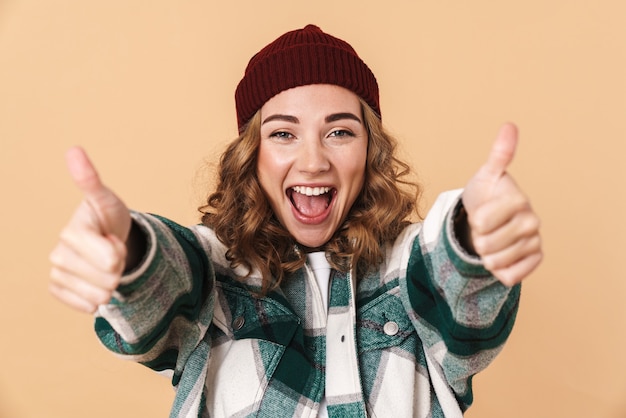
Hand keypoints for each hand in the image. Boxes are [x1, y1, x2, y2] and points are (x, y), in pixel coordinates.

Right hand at [49, 147, 130, 312]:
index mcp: (73, 231)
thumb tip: (73, 150)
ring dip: (111, 284)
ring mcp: (58, 272)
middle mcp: (59, 252)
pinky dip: (97, 299)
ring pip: (99, 295)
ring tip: (105, 265)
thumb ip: (91, 181)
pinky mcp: (59, 289)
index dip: (120, 251)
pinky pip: (86, 305)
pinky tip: (96, 283)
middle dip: (119, 268)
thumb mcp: (106, 199)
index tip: (114, 238)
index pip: (110, 258)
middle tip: (112, 251)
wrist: (104, 236)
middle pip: (108, 279)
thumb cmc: (106, 216)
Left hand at [462, 123, 541, 285]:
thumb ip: (499, 154)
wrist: (491, 218)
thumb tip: (510, 126)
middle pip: (485, 245)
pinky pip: (508, 277)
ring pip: (495, 262)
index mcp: (520, 200)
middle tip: (485, 228)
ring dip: (486, 255)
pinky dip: (498, 270)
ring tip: (491, 240)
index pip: (481, 222)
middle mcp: (533, 222)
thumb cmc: (487, 194)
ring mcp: (535, 243)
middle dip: (478, 238)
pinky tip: (501, 256)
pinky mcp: (534, 261)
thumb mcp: (487, 174)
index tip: (481, 211)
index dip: (474, 219)